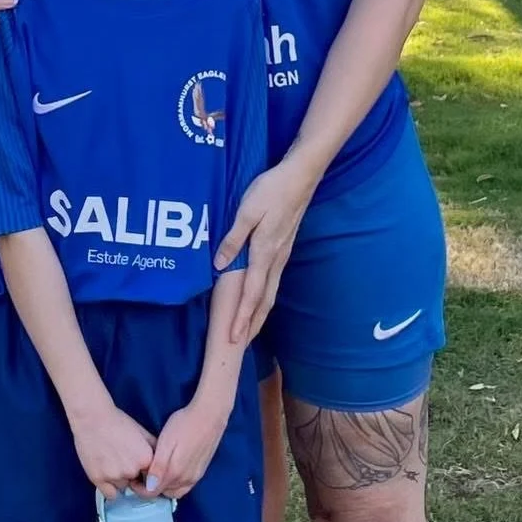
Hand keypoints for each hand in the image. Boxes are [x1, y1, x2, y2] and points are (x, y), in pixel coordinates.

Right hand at [72, 405, 156, 500]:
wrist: (92, 417)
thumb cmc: (117, 421)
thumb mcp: (142, 432)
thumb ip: (154, 449)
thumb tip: (162, 463)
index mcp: (146, 459)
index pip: (151, 476)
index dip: (144, 471)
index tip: (137, 465)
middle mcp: (132, 470)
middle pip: (136, 482)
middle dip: (131, 474)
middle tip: (121, 459)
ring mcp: (114, 476)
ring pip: (122, 487)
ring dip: (119, 480)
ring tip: (111, 462)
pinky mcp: (98, 479)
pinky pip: (110, 494)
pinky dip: (109, 488)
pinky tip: (106, 473)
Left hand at [144, 402, 228, 500]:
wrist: (209, 415)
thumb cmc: (184, 425)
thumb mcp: (166, 443)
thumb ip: (158, 468)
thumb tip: (150, 488)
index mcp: (175, 473)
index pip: (153, 492)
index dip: (140, 489)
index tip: (133, 478)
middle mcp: (187, 480)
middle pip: (164, 493)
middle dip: (152, 488)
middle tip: (143, 474)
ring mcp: (196, 476)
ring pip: (176, 490)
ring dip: (165, 486)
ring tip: (157, 472)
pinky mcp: (201, 470)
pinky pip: (186, 485)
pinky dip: (176, 483)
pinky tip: (172, 469)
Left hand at [214, 160, 320, 344]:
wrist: (300, 177)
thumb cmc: (271, 191)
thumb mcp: (247, 211)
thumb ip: (234, 239)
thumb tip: (221, 265)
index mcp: (265, 253)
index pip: (252, 294)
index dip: (242, 318)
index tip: (234, 339)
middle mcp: (276, 259)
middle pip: (264, 301)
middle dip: (252, 324)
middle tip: (240, 344)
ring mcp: (282, 255)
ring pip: (271, 292)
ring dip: (260, 313)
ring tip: (249, 329)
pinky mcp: (284, 248)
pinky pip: (273, 281)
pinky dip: (265, 297)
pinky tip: (260, 299)